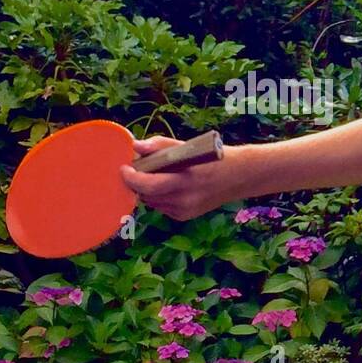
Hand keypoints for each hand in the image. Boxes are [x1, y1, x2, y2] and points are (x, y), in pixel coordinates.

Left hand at [118, 136, 234, 221]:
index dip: (132, 178)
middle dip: (137, 182)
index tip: (124, 168)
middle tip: (136, 169)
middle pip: (146, 195)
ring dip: (147, 190)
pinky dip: (159, 197)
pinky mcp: (184, 216)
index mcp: (185, 179)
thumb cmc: (210, 156)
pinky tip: (169, 186)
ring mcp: (184, 210)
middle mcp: (184, 199)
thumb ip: (159, 146)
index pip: (149, 185)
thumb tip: (135, 146)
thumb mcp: (187, 146)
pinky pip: (161, 207)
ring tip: (156, 175)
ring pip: (152, 202)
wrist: (238, 177)